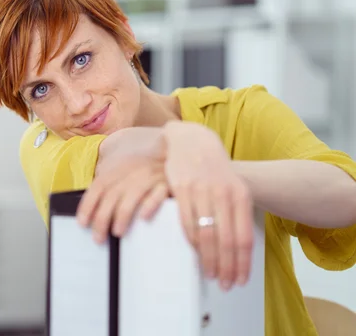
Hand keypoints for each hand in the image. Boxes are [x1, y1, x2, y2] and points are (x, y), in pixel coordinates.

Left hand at [77, 156, 169, 243]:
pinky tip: (143, 218)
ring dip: (122, 216)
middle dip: (102, 219)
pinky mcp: (167, 183)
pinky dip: (149, 206)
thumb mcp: (123, 174)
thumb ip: (110, 189)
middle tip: (98, 238)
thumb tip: (91, 213)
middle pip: (112, 195)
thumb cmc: (143, 171)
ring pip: (131, 196)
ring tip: (117, 232)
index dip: (88, 205)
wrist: (171, 153)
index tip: (82, 223)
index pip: (98, 187)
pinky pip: (158, 194)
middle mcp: (131, 172)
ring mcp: (149, 177)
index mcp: (118, 170)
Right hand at [163, 121, 253, 290]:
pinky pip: (187, 223)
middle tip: (225, 284)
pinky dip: (191, 242)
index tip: (239, 280)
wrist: (192, 141)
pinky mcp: (181, 189)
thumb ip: (237, 213)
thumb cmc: (214, 169)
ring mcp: (201, 191)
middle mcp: (223, 194)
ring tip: (210, 274)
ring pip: (206, 235)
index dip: (241, 263)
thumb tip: (238, 248)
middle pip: (226, 241)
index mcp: (240, 195)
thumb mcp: (232, 187)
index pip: (243, 238)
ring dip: (208, 260)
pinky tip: (194, 253)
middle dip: (226, 267)